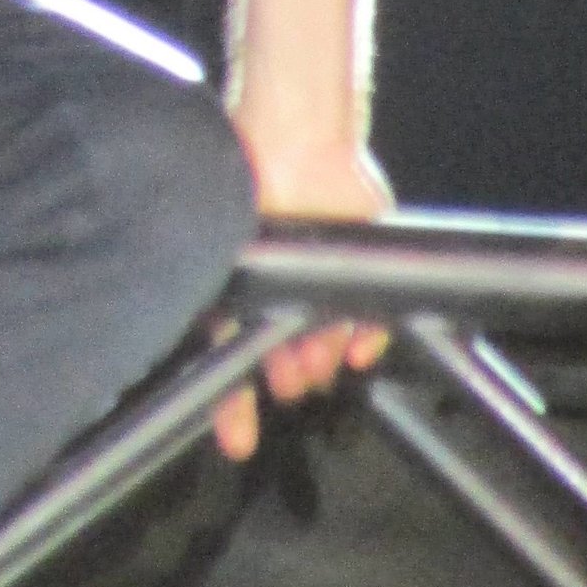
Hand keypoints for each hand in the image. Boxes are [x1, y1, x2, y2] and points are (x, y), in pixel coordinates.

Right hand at [212, 134, 392, 461]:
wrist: (294, 146)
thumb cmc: (242, 189)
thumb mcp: (223, 260)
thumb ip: (216, 315)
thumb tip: (226, 363)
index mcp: (240, 293)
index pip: (232, 361)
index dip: (233, 406)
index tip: (238, 441)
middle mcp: (277, 294)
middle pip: (284, 358)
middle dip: (288, 374)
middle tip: (288, 379)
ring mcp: (320, 284)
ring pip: (326, 345)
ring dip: (323, 358)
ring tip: (318, 358)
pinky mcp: (360, 271)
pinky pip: (370, 321)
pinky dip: (368, 338)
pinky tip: (360, 348)